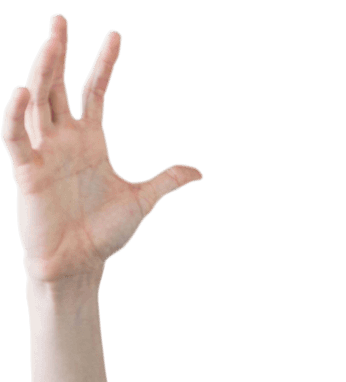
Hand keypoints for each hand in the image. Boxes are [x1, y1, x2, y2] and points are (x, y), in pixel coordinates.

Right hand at [2, 14, 202, 283]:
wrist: (78, 264)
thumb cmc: (105, 234)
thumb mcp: (142, 201)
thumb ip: (166, 181)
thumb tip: (199, 172)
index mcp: (92, 141)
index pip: (96, 91)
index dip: (104, 63)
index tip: (114, 34)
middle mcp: (65, 140)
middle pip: (59, 85)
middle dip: (60, 52)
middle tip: (59, 19)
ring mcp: (44, 153)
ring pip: (38, 102)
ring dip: (42, 72)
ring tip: (51, 43)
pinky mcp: (28, 172)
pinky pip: (17, 139)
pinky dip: (17, 116)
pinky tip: (25, 93)